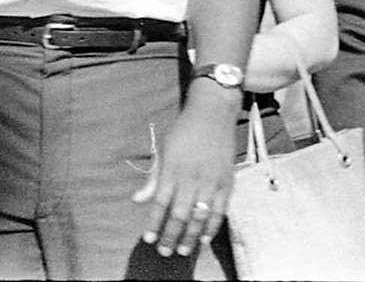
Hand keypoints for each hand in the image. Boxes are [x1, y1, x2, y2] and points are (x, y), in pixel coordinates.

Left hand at [134, 91, 238, 256]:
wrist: (213, 111)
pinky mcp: (228, 180)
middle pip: (179, 214)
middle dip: (171, 236)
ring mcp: (211, 179)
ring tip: (183, 251)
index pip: (160, 203)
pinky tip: (204, 238)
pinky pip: (221, 209)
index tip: (148, 240)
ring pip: (200, 215)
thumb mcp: (163, 150)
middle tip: (165, 252)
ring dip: (190, 236)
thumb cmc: (183, 131)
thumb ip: (153, 179)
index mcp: (172, 168)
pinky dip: (212, 226)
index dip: (153, 224)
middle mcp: (192, 176)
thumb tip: (136, 201)